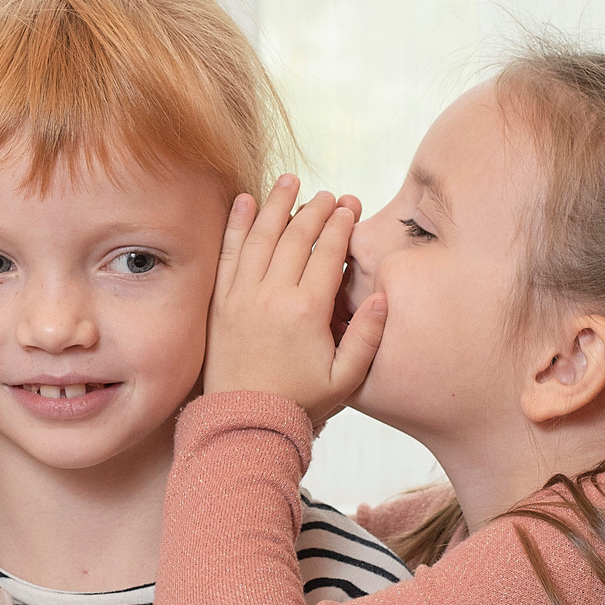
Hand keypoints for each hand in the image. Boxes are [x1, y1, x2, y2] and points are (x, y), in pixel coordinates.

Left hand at [203, 175, 386, 425]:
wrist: (244, 422)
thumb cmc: (299, 403)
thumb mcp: (345, 378)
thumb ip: (368, 337)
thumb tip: (384, 297)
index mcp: (307, 310)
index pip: (326, 253)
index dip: (340, 226)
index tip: (349, 207)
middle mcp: (272, 295)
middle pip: (295, 238)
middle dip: (314, 210)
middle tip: (327, 194)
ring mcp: (242, 296)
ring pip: (260, 237)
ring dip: (275, 205)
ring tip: (288, 181)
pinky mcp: (220, 303)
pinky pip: (228, 254)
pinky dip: (236, 225)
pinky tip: (243, 202)